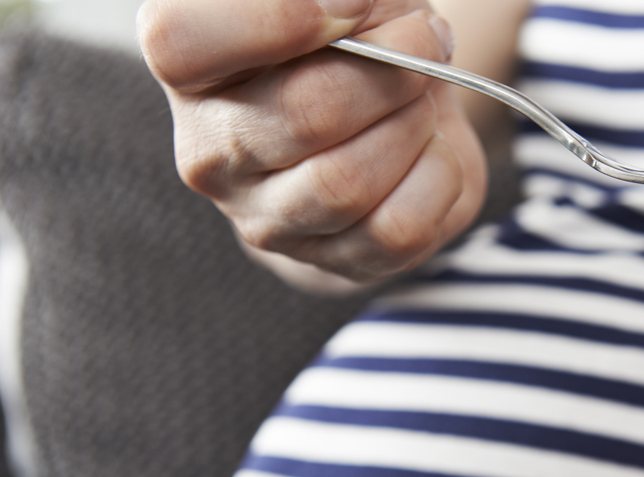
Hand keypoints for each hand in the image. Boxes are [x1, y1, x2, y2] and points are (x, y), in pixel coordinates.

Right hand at [138, 0, 487, 286]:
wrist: (378, 131)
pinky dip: (438, 177)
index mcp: (188, 65)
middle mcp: (212, 151)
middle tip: (425, 36)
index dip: (279, 16)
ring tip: (423, 97)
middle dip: (389, 68)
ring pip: (347, 183)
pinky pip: (398, 228)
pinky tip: (432, 150)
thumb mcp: (342, 0)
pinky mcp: (335, 261)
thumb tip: (369, 9)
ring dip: (412, 124)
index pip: (181, 41)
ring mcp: (269, 218)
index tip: (355, 3)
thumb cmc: (349, 45)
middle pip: (303, 114)